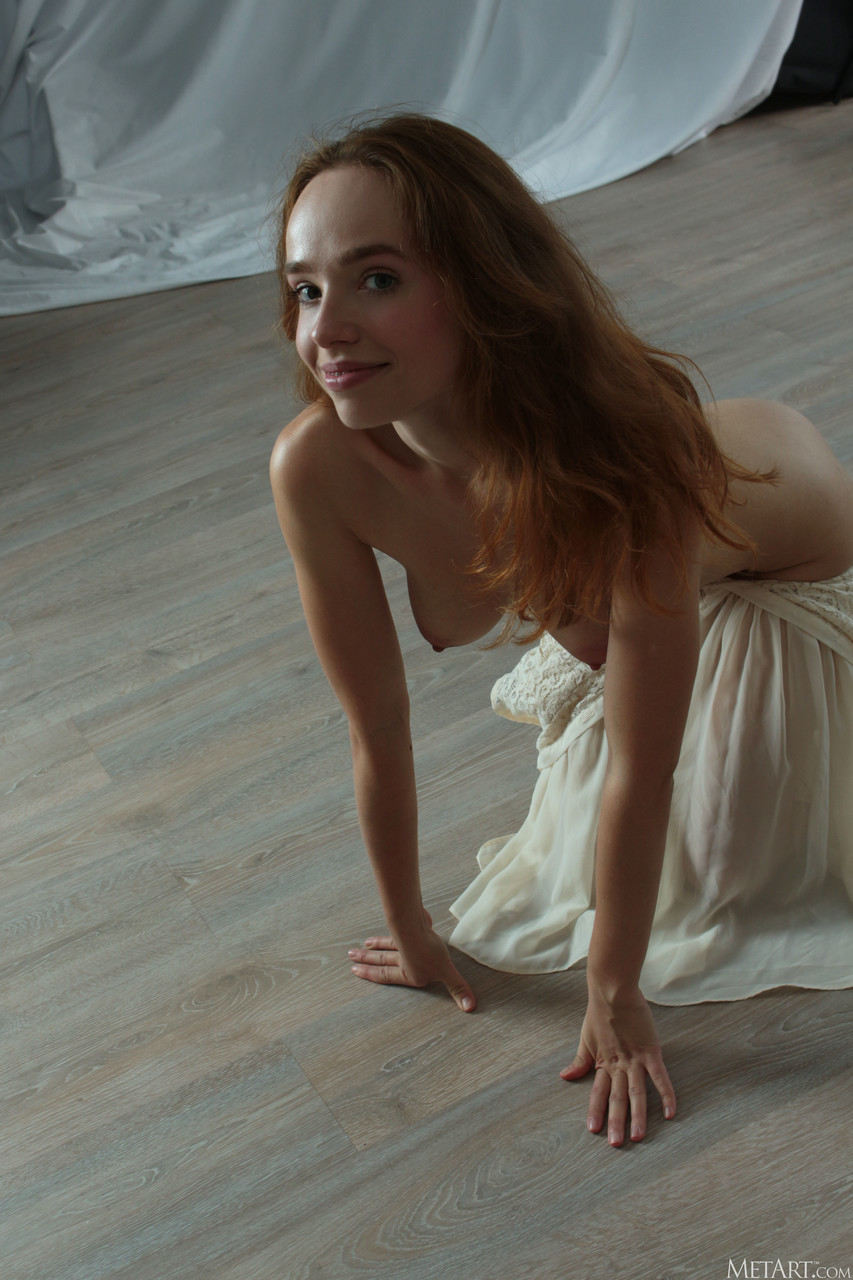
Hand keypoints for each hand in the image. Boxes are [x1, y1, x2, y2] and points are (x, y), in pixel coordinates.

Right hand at [348, 911, 475, 1012]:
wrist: (417, 928)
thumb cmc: (429, 953)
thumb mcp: (446, 972)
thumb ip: (457, 988)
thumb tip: (470, 1007)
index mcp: (407, 973)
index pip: (386, 975)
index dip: (371, 974)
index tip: (355, 970)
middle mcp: (401, 959)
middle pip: (381, 960)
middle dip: (366, 960)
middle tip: (351, 957)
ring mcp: (401, 943)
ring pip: (385, 946)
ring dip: (373, 946)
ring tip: (361, 946)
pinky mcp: (405, 928)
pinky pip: (395, 931)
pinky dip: (388, 932)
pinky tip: (386, 929)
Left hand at [560, 984, 675, 1144]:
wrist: (612, 989)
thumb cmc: (599, 1011)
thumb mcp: (585, 1037)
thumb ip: (579, 1061)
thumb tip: (565, 1076)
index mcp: (602, 1062)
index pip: (598, 1092)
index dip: (595, 1110)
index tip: (593, 1130)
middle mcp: (618, 1064)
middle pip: (617, 1097)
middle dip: (616, 1122)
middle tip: (616, 1144)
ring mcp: (635, 1059)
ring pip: (636, 1092)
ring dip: (637, 1115)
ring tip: (638, 1137)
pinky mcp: (650, 1050)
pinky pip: (660, 1077)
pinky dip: (666, 1095)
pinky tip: (670, 1113)